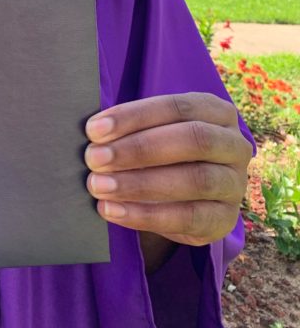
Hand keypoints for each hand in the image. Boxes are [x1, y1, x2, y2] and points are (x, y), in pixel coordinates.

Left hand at [84, 93, 251, 247]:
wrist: (180, 198)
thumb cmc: (158, 153)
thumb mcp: (151, 133)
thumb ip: (130, 129)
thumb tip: (93, 132)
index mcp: (216, 112)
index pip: (177, 107)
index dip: (134, 117)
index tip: (94, 130)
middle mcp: (234, 145)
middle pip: (192, 140)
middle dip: (138, 149)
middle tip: (94, 158)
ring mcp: (234, 184)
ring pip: (195, 180)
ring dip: (140, 183)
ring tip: (99, 186)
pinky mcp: (225, 220)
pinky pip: (189, 217)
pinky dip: (146, 215)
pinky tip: (112, 210)